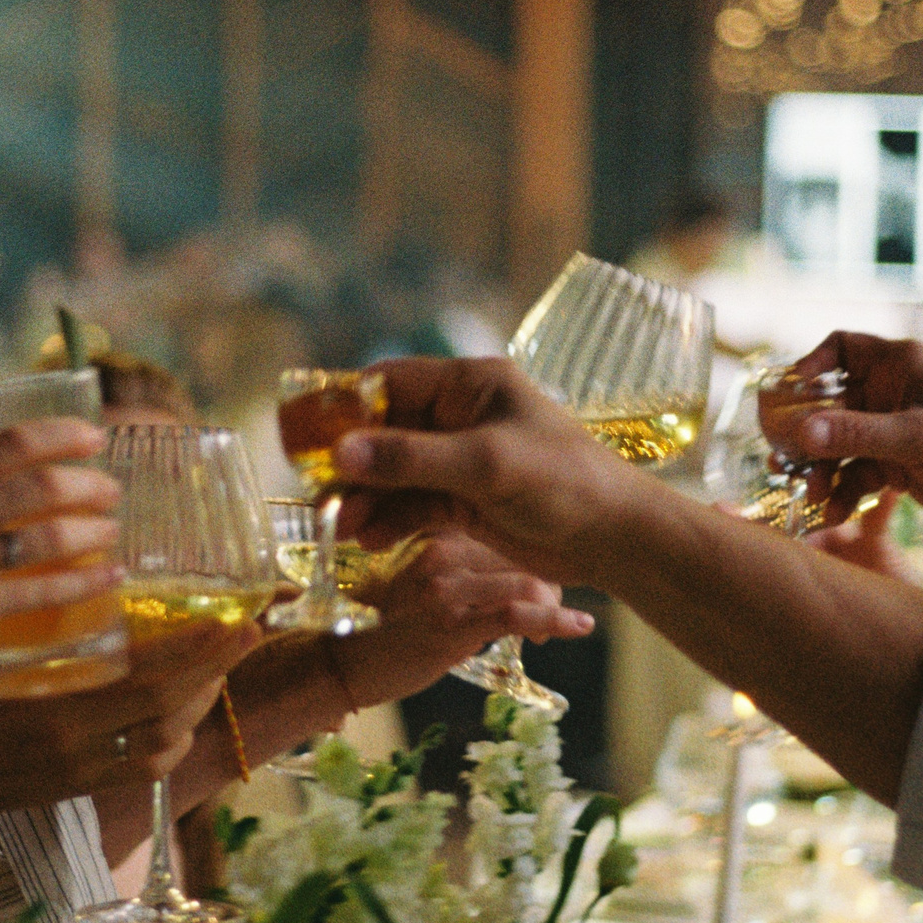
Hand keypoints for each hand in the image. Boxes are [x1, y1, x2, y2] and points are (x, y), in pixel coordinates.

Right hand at [0, 419, 124, 684]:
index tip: (97, 437)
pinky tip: (109, 578)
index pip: (13, 441)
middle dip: (90, 487)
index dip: (64, 435)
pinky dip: (85, 583)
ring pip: (49, 537)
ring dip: (94, 532)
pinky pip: (41, 590)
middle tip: (112, 492)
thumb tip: (10, 473)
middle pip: (41, 487)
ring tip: (112, 531)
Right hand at [0, 621, 258, 815]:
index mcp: (55, 709)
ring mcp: (83, 773)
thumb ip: (26, 600)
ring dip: (199, 703)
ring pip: (166, 744)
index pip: (150, 681)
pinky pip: (147, 769)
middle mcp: (77, 747)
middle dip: (217, 671)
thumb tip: (75, 546)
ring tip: (220, 664)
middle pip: (171, 712)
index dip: (200, 654)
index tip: (234, 621)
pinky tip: (183, 710)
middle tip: (249, 631)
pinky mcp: (82, 789)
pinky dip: (175, 739)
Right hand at [330, 356, 637, 587]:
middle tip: (320, 493)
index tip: (308, 436)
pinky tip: (370, 539)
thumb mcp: (484, 465)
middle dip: (353, 464)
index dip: (347, 406)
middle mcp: (461, 417)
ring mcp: (462, 461)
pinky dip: (391, 520)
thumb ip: (411, 459)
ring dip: (368, 498)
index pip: (391, 382)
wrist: (613, 537)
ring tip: (342, 526)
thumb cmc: (563, 482)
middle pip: (386, 432)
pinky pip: (414, 505)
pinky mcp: (465, 501)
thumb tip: (341, 452)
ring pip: (396, 474)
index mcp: (470, 385)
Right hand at [330, 532, 595, 709]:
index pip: (497, 520)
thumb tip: (513, 563)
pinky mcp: (454, 623)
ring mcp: (447, 586)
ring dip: (552, 601)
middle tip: (556, 600)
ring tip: (565, 619)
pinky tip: (579, 626)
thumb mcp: (417, 577)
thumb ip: (460, 560)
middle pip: (520, 548)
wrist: (343, 667)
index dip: (529, 543)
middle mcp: (439, 548)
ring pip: (526, 579)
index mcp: (432, 528)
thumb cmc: (382, 623)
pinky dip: (554, 619)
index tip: (548, 568)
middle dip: (548, 574)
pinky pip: (518, 613)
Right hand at [789, 333, 922, 568]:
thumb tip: (802, 434)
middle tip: (784, 457)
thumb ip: (858, 434)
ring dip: (821, 469)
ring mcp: (887, 428)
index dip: (811, 365)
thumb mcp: (917, 439)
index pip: (842, 347)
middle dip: (807, 434)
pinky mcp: (890, 461)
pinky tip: (836, 512)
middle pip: (828, 403)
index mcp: (901, 365)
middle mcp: (889, 391)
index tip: (789, 394)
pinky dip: (842, 491)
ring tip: (813, 493)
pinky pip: (851, 471)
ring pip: (835, 442)